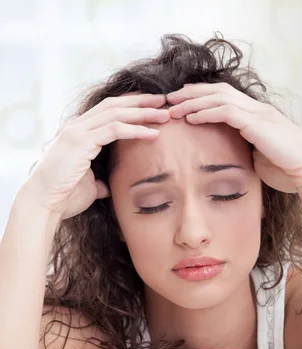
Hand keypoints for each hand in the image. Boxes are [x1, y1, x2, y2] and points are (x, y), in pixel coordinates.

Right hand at [25, 93, 169, 219]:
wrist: (44, 202)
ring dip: (143, 113)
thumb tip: (110, 187)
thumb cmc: (65, 197)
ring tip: (164, 115)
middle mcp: (77, 127)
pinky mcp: (81, 141)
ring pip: (117, 113)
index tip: (153, 107)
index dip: (131, 106)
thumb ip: (100, 181)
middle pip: (115, 105)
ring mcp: (78, 131)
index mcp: (78, 132)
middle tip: (164, 101)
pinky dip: (136, 130)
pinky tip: (153, 133)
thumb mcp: (89, 186)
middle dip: (141, 102)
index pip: (108, 110)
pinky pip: (114, 130)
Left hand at [167, 83, 301, 193]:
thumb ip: (246, 152)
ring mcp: (258, 114)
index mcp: (257, 116)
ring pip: (218, 97)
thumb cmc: (289, 171)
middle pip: (217, 91)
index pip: (224, 98)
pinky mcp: (257, 123)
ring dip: (192, 101)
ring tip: (172, 107)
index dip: (201, 99)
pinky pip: (225, 112)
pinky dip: (205, 112)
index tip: (180, 105)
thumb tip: (232, 158)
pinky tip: (190, 118)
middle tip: (168, 99)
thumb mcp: (261, 159)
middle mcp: (257, 109)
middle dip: (190, 93)